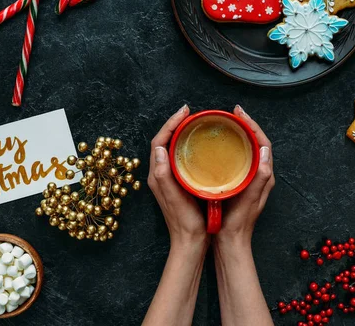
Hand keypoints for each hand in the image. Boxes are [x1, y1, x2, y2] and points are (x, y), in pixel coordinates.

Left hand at [148, 104, 207, 247]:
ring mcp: (167, 179)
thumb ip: (164, 174)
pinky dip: (185, 146)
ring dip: (179, 134)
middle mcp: (159, 174)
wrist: (190, 241)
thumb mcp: (174, 196)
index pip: (159, 141)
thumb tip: (159, 148)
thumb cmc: (185, 221)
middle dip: (174, 124)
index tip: (184, 112)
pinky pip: (178, 157)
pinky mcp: (177, 183)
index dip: (170, 124)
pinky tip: (197, 145)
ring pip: (170, 148)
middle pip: (163, 141)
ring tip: (193, 123)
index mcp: (157, 175)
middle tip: (189, 113)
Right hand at [217, 105, 274, 245]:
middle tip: (232, 113)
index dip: (253, 125)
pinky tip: (219, 146)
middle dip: (246, 125)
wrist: (230, 242)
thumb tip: (264, 150)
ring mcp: (249, 179)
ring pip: (247, 150)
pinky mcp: (239, 183)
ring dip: (240, 135)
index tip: (240, 113)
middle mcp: (259, 175)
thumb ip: (259, 177)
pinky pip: (239, 159)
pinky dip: (232, 147)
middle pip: (256, 143)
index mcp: (264, 176)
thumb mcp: (249, 199)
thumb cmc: (238, 223)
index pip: (263, 143)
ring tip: (227, 124)